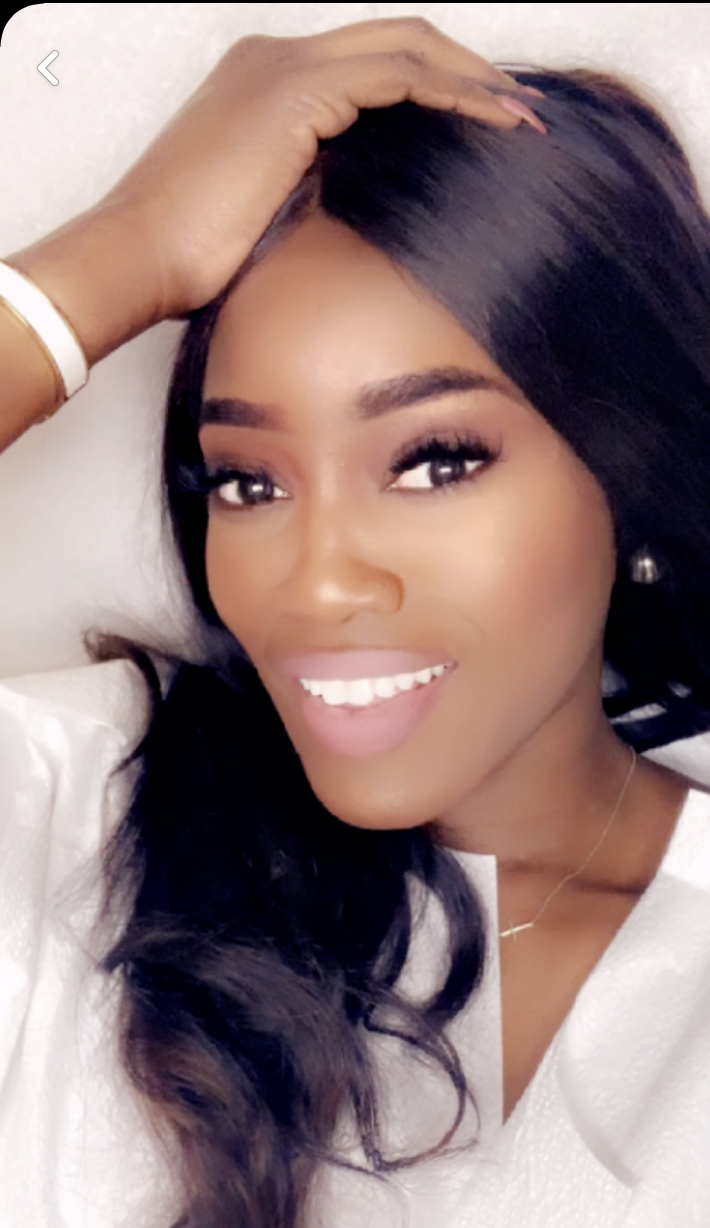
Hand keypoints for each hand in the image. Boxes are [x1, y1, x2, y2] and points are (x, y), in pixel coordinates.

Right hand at [102, 17, 542, 318]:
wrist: (139, 256)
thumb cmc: (191, 254)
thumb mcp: (268, 209)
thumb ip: (320, 184)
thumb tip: (377, 202)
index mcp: (266, 82)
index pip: (372, 64)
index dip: (436, 86)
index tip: (483, 124)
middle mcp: (276, 58)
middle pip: (400, 38)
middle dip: (469, 72)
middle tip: (519, 113)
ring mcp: (285, 67)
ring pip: (408, 46)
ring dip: (473, 81)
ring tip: (521, 121)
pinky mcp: (295, 93)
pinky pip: (397, 76)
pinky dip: (451, 93)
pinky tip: (489, 122)